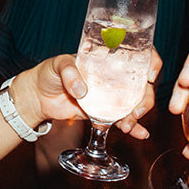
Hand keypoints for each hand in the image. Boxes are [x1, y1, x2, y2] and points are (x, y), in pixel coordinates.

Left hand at [26, 50, 157, 140]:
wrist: (38, 97)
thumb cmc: (49, 73)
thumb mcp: (58, 64)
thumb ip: (69, 73)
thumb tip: (82, 91)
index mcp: (107, 58)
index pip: (137, 54)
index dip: (150, 61)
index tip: (150, 74)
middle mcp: (114, 76)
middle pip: (142, 84)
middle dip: (145, 98)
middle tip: (135, 110)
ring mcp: (111, 95)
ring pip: (136, 103)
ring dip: (137, 114)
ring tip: (127, 124)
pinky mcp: (105, 112)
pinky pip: (124, 119)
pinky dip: (134, 127)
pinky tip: (140, 133)